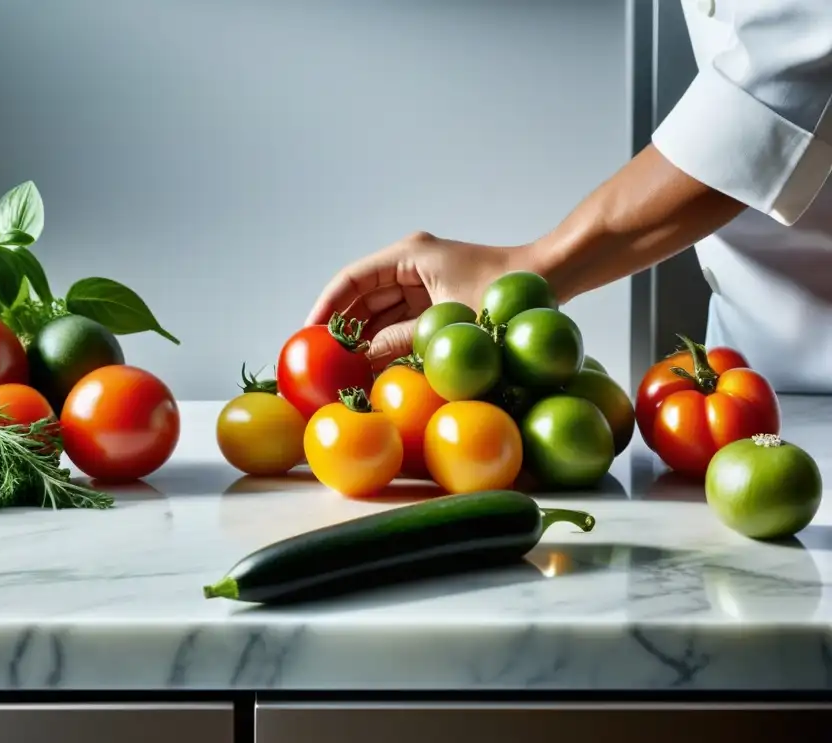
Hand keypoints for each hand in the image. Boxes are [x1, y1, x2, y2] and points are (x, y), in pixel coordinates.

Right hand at [305, 231, 521, 368]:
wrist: (551, 278)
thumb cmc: (504, 293)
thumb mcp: (447, 322)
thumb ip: (401, 340)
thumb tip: (364, 361)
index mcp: (409, 255)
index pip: (352, 279)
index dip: (327, 307)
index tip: (309, 334)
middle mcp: (410, 265)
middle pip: (362, 298)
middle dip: (342, 329)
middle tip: (321, 361)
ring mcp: (422, 283)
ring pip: (379, 314)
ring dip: (363, 340)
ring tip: (342, 370)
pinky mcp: (434, 302)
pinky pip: (400, 323)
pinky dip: (387, 344)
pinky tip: (372, 369)